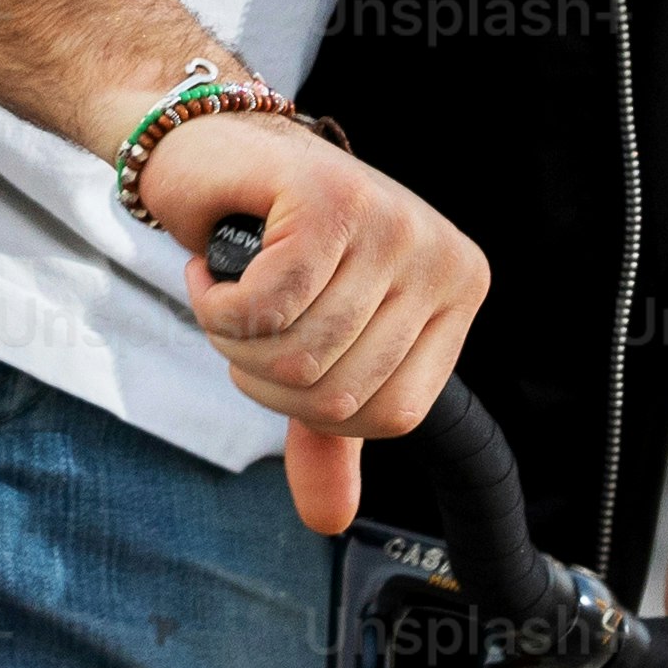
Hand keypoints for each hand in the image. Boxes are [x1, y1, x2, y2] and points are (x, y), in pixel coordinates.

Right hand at [135, 105, 489, 534]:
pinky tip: (213, 268)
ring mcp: (392, 224)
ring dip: (235, 341)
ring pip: (300, 353)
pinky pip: (267, 306)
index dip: (316, 409)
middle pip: (339, 391)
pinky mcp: (331, 200)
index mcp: (457, 293)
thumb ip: (329, 429)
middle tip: (241, 320)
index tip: (282, 355)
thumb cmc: (270, 241)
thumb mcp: (314, 342)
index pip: (391, 416)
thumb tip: (331, 520)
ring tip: (228, 295)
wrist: (210, 148)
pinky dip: (218, 304)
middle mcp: (439, 257)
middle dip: (264, 374)